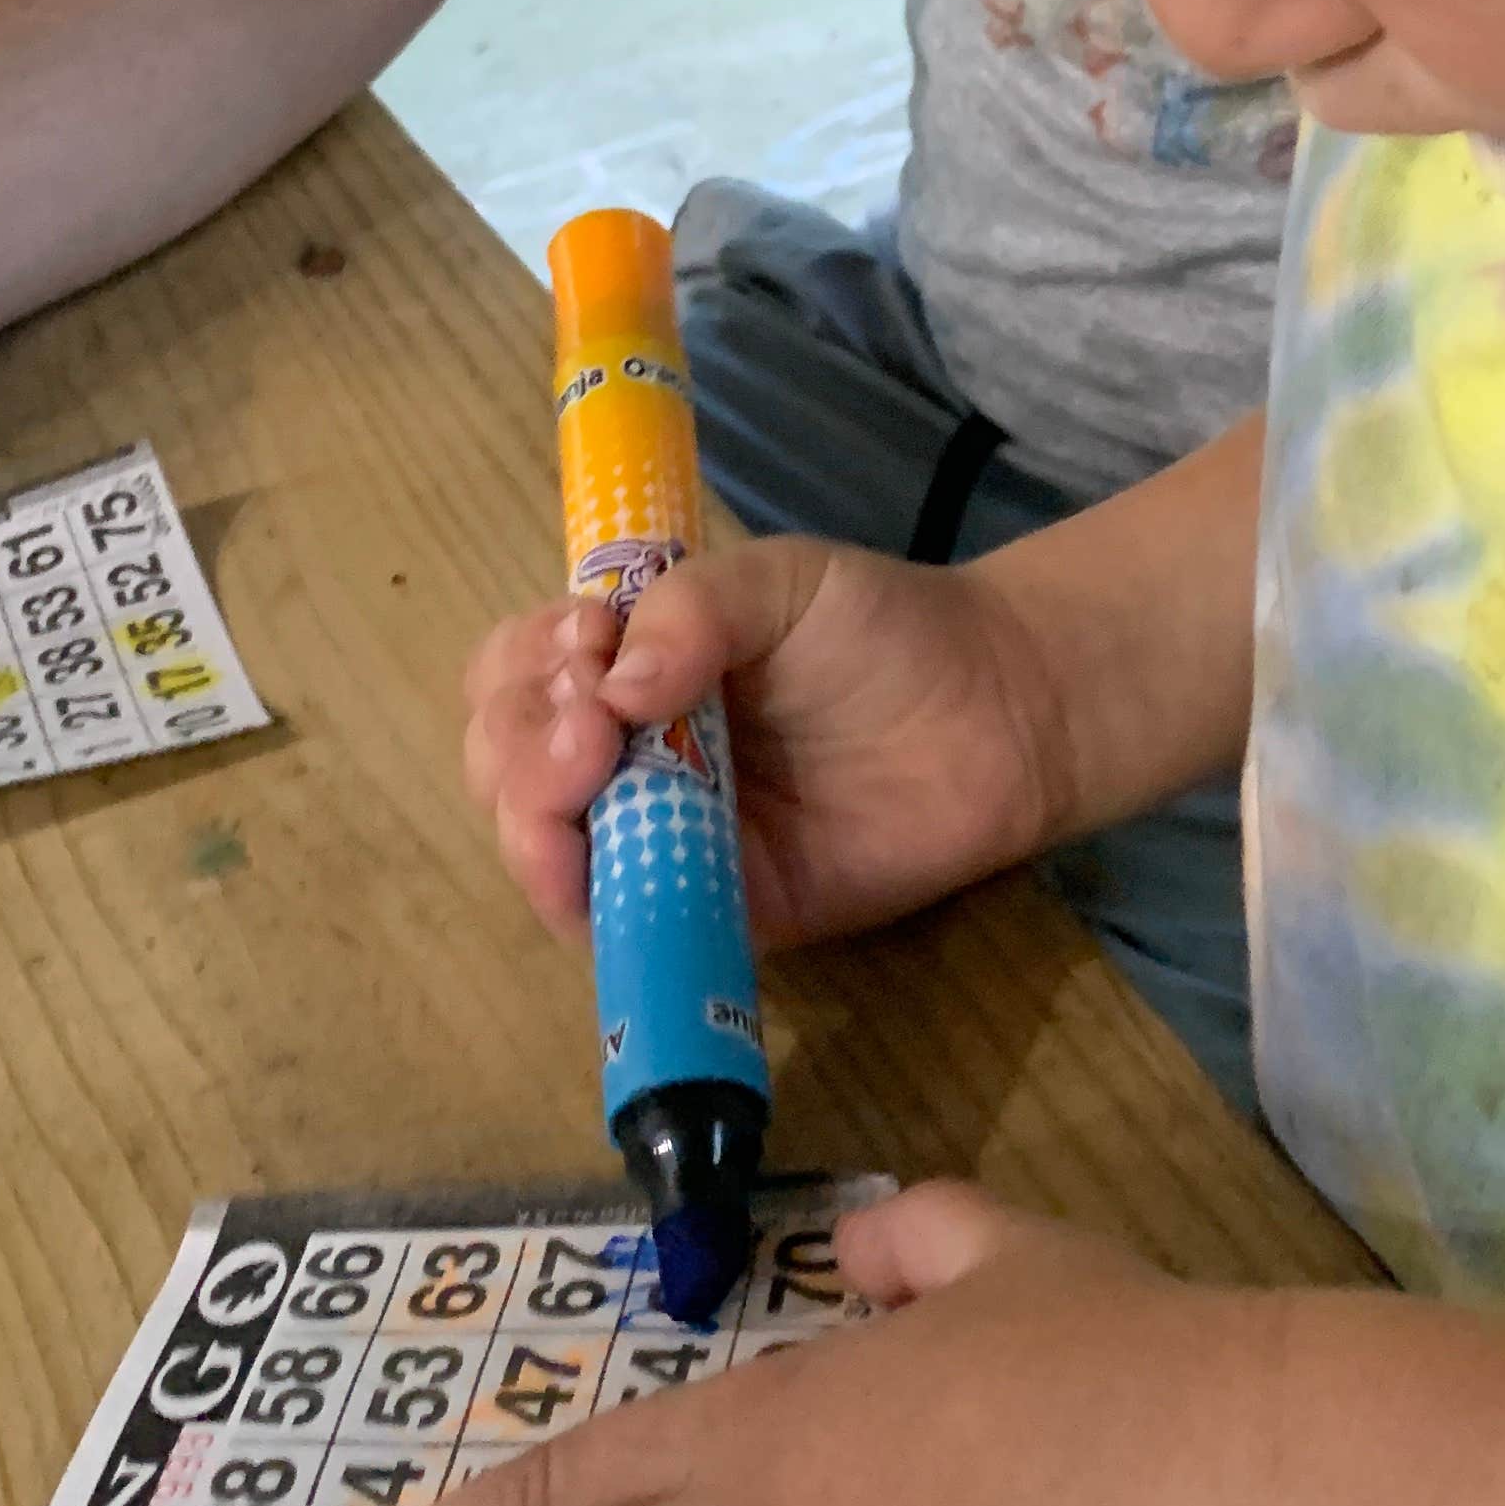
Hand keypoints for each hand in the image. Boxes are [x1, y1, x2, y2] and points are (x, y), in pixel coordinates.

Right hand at [462, 538, 1065, 946]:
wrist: (999, 714)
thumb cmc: (885, 630)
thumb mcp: (779, 580)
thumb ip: (692, 610)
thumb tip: (610, 689)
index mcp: (627, 664)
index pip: (517, 671)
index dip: (525, 665)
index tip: (586, 642)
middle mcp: (626, 752)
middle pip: (505, 760)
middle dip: (517, 740)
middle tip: (588, 719)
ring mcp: (662, 835)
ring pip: (539, 846)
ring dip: (530, 816)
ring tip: (588, 775)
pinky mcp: (710, 910)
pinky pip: (618, 925)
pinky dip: (582, 903)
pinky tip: (590, 866)